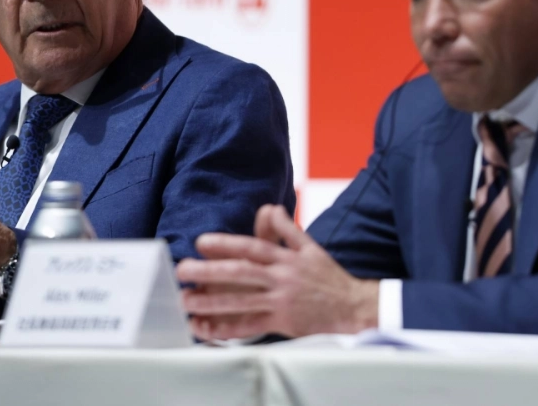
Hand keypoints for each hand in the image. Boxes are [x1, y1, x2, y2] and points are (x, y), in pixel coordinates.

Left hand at [176, 204, 378, 339]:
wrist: (355, 308)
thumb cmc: (328, 277)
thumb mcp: (311, 247)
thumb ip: (287, 228)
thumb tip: (269, 207)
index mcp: (286, 258)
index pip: (251, 247)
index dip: (226, 244)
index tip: (200, 243)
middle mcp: (281, 278)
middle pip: (241, 273)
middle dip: (209, 271)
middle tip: (182, 270)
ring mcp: (281, 302)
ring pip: (241, 301)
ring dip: (211, 302)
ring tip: (186, 301)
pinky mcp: (282, 323)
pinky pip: (251, 327)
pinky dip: (228, 329)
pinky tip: (207, 330)